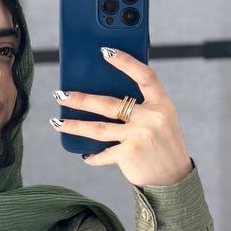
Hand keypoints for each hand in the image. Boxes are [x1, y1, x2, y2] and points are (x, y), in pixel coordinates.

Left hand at [51, 46, 192, 187]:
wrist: (174, 179)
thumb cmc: (163, 146)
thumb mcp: (162, 121)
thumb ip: (142, 108)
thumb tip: (103, 97)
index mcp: (162, 103)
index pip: (144, 75)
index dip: (125, 61)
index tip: (105, 51)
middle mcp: (152, 117)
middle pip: (109, 104)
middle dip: (81, 99)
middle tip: (61, 95)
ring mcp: (140, 135)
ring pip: (98, 128)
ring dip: (74, 125)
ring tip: (57, 122)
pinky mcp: (130, 153)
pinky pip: (103, 153)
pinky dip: (92, 156)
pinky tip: (85, 155)